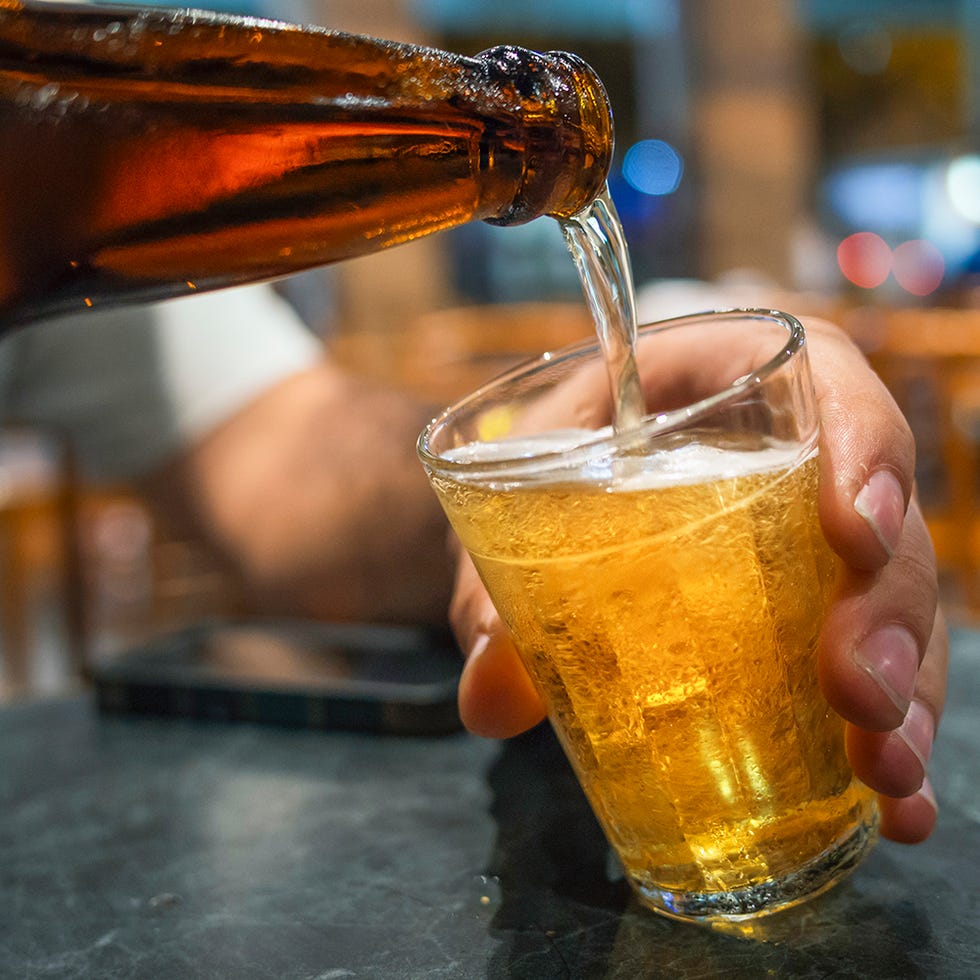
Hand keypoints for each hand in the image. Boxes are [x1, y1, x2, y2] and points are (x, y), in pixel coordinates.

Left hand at [448, 317, 945, 844]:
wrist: (540, 489)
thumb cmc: (541, 463)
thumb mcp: (511, 498)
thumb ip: (496, 589)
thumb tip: (489, 700)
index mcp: (724, 380)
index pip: (824, 380)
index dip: (863, 446)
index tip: (855, 535)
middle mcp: (793, 454)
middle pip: (881, 515)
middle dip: (886, 609)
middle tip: (855, 696)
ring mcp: (812, 535)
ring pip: (896, 601)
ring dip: (904, 690)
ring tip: (885, 775)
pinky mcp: (813, 607)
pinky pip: (877, 658)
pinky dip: (888, 731)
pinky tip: (895, 804)